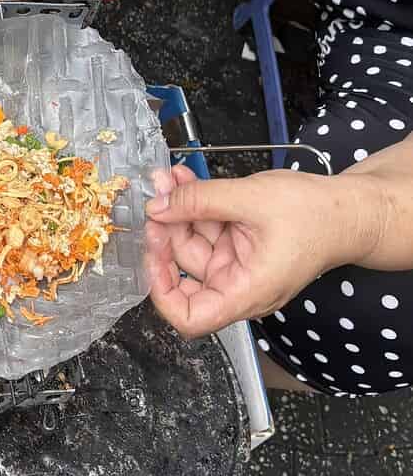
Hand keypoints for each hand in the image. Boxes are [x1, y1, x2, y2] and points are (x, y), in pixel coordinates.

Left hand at [145, 165, 374, 337]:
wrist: (347, 209)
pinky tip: (182, 180)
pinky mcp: (236, 243)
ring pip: (190, 240)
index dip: (162, 293)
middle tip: (157, 199)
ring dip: (176, 207)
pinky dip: (192, 203)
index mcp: (246, 291)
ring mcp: (236, 262)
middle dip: (165, 231)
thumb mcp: (250, 199)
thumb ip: (199, 201)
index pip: (190, 318)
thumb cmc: (316, 216)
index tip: (149, 256)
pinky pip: (204, 226)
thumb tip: (157, 206)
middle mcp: (238, 283)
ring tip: (170, 178)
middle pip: (184, 268)